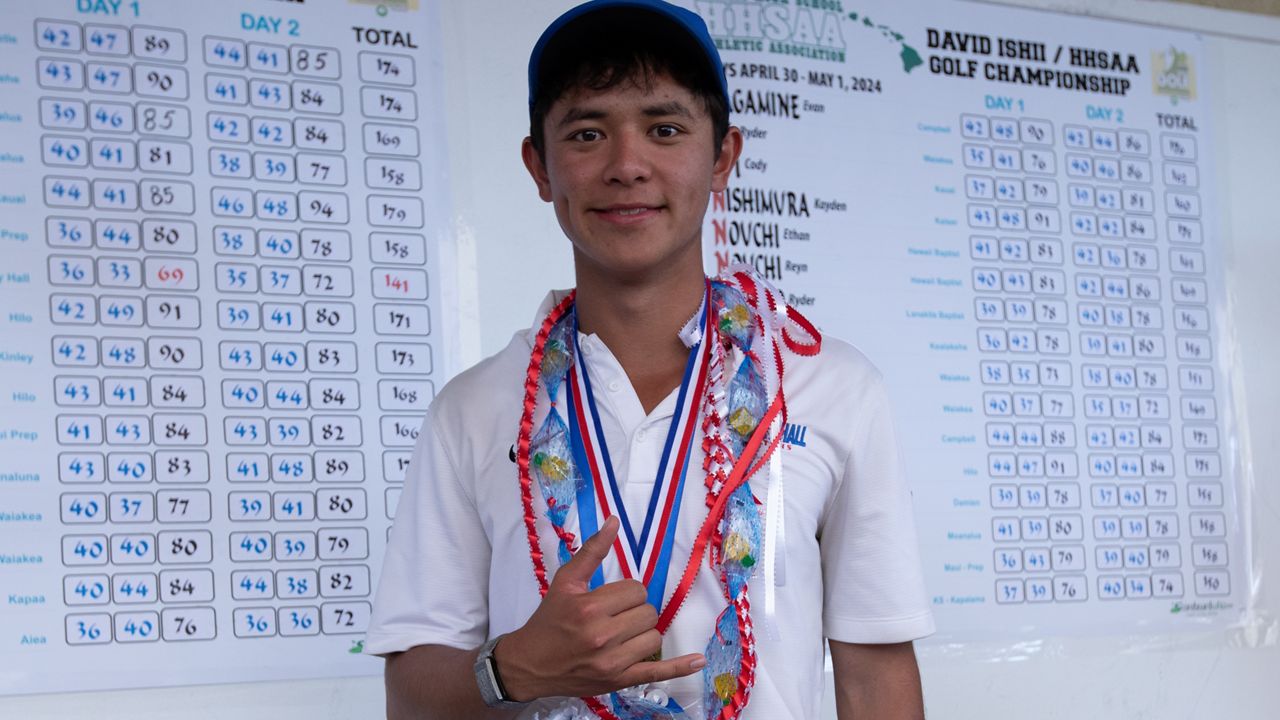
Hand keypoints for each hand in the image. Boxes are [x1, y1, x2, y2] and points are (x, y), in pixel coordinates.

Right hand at [494, 516, 705, 700]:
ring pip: (654, 637)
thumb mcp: (566, 582)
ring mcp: (612, 663)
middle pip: (648, 613)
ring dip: (643, 633)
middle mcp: (602, 635)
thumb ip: (592, 551)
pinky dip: (679, 668)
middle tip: (614, 616)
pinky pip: (657, 672)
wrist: (529, 664)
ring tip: (622, 635)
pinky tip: (697, 661)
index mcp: (590, 607)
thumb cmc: (548, 620)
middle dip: (635, 611)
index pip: (637, 590)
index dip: (627, 592)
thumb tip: (614, 521)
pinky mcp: (618, 681)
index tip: (611, 599)